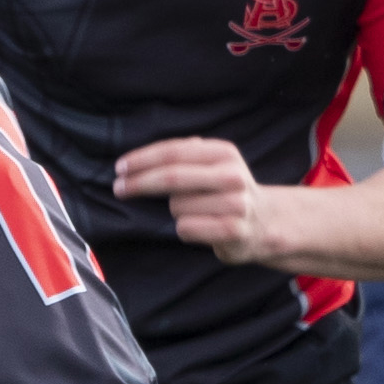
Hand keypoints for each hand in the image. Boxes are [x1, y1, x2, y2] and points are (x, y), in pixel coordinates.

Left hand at [112, 137, 281, 264]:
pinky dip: (184, 228)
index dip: (141, 160)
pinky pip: (186, 228)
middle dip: (138, 183)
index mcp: (224, 153)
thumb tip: (135, 161)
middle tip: (118, 188)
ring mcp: (236, 204)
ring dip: (174, 210)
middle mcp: (232, 176)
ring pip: (177, 206)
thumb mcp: (211, 163)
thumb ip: (182, 153)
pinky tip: (200, 227)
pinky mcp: (234, 231)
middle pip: (171, 177)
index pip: (173, 152)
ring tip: (196, 212)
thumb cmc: (224, 191)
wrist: (264, 223)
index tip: (119, 168)